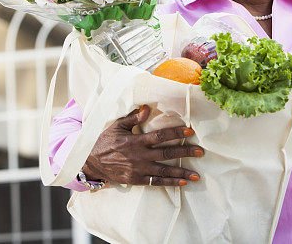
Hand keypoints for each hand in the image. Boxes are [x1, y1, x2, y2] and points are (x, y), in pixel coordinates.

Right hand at [81, 105, 203, 186]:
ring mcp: (138, 170)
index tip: (190, 131)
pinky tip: (182, 183)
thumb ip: (133, 118)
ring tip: (196, 175)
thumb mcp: (117, 126)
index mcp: (136, 141)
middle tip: (201, 152)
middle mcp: (139, 156)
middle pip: (167, 153)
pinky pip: (155, 182)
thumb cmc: (105, 141)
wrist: (90, 162)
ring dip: (181, 173)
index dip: (175, 132)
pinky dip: (169, 183)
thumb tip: (147, 107)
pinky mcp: (136, 180)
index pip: (160, 136)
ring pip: (164, 171)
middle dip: (185, 152)